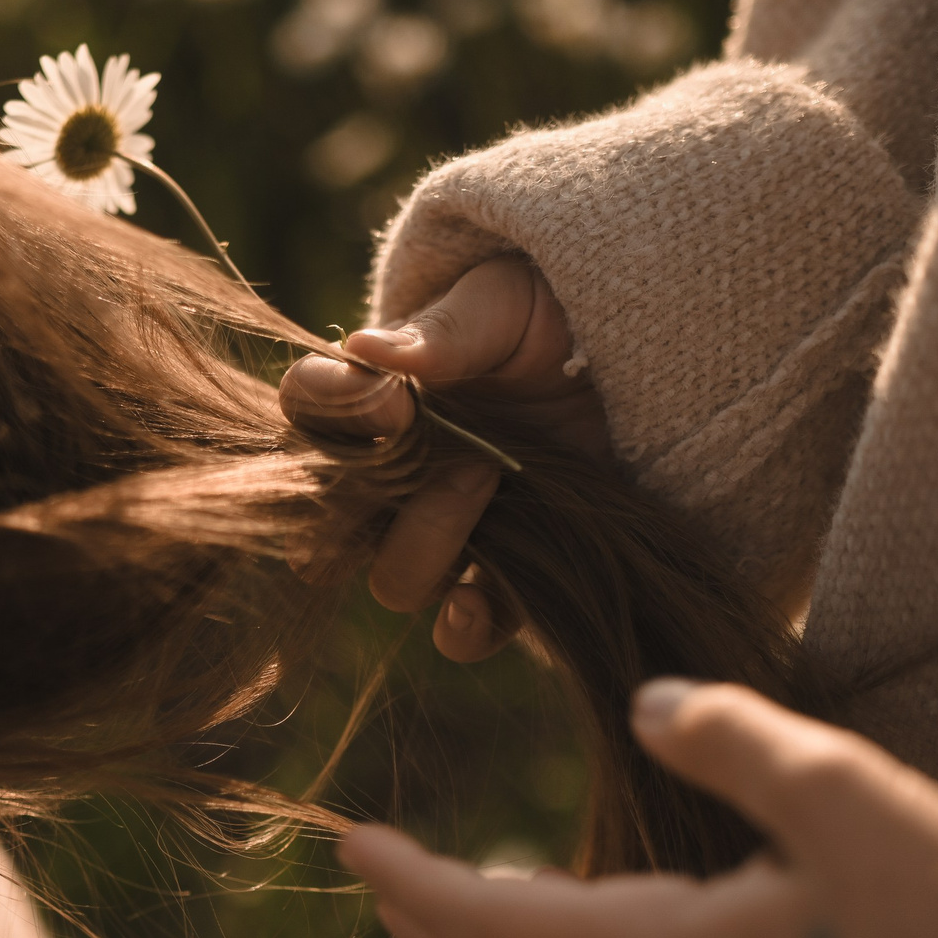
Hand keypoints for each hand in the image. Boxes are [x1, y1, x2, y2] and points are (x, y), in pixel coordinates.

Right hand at [280, 256, 606, 661]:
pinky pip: (459, 633)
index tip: (394, 404)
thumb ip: (444, 332)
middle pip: (327, 521)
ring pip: (391, 579)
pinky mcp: (504, 578)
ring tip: (492, 479)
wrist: (633, 365)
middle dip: (369, 500)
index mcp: (374, 398)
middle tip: (452, 452)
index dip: (331, 412)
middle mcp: (392, 476)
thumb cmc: (551, 317)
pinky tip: (478, 601)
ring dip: (428, 544)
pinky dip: (461, 628)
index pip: (305, 407)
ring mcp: (443, 533)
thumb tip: (364, 349)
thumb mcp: (505, 304)